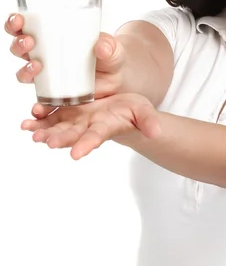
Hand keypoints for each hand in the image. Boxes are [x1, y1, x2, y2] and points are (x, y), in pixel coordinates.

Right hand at [5, 11, 126, 118]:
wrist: (117, 80)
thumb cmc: (109, 56)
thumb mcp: (111, 48)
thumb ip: (108, 45)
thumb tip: (102, 47)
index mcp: (49, 36)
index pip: (24, 26)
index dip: (15, 23)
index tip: (19, 20)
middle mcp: (43, 55)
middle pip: (18, 48)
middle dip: (18, 44)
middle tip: (30, 42)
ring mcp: (46, 76)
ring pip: (24, 73)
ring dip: (25, 70)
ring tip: (38, 67)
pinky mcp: (54, 95)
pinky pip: (38, 102)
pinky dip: (36, 106)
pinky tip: (38, 108)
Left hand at [20, 93, 160, 159]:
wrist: (124, 111)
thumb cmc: (135, 114)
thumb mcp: (145, 114)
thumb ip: (149, 122)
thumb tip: (156, 132)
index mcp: (106, 128)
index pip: (96, 138)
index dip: (86, 145)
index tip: (76, 154)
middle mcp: (88, 127)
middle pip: (72, 134)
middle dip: (59, 139)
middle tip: (46, 142)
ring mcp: (77, 120)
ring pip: (58, 127)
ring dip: (44, 130)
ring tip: (30, 130)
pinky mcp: (70, 111)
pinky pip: (52, 117)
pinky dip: (40, 119)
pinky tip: (28, 119)